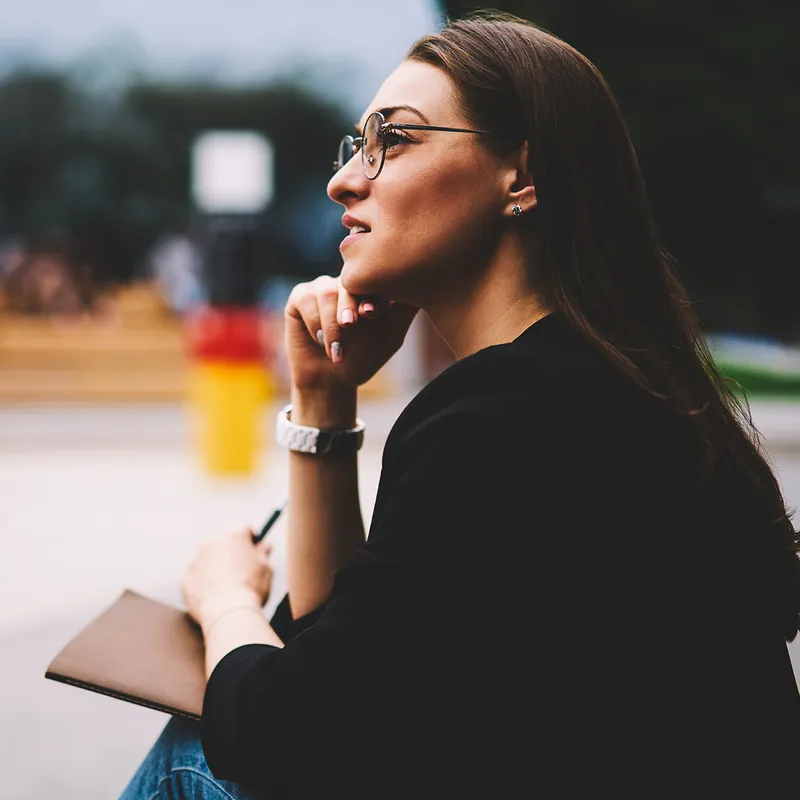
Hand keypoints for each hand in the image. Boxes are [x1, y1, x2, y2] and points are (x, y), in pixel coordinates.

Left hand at [180, 528, 273, 629]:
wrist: (228, 613)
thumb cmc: (251, 589)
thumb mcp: (265, 569)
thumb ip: (263, 554)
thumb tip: (264, 546)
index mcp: (234, 536)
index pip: (245, 531)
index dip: (252, 541)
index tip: (254, 551)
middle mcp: (212, 542)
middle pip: (224, 544)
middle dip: (232, 554)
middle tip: (241, 572)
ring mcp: (196, 559)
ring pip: (209, 561)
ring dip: (217, 569)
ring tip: (228, 590)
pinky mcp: (186, 577)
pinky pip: (197, 578)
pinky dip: (205, 584)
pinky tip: (215, 598)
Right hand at [284, 275, 418, 392]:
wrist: (332, 381)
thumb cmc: (363, 358)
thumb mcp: (389, 337)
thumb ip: (403, 311)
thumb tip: (424, 283)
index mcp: (370, 287)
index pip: (373, 277)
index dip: (372, 293)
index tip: (372, 315)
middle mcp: (346, 283)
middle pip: (349, 281)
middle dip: (349, 304)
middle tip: (351, 326)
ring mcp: (322, 288)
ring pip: (327, 292)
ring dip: (332, 322)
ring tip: (337, 349)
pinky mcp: (300, 297)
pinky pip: (306, 300)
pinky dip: (315, 324)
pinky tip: (321, 342)